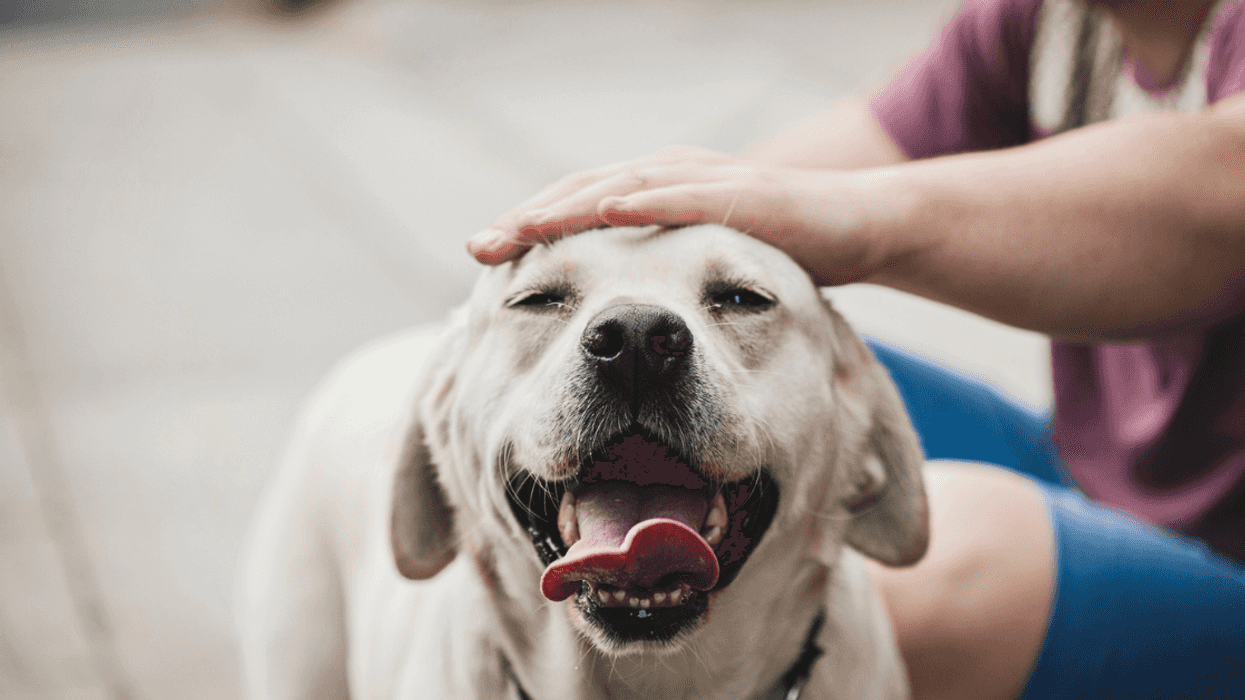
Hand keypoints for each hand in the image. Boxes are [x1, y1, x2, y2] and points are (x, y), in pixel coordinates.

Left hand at [467, 146, 884, 285]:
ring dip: (568, 206)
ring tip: (522, 227)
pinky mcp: (744, 193)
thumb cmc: (775, 250)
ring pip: (623, 187)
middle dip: (529, 220)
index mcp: (653, 193)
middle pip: (583, 193)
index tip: (481, 260)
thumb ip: (658, 276)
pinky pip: (687, 195)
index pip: (577, 208)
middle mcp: (669, 176)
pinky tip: (607, 208)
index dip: (529, 231)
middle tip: (478, 248)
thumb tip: (608, 316)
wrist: (856, 226)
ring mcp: (705, 180)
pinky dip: (645, 199)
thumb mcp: (702, 268)